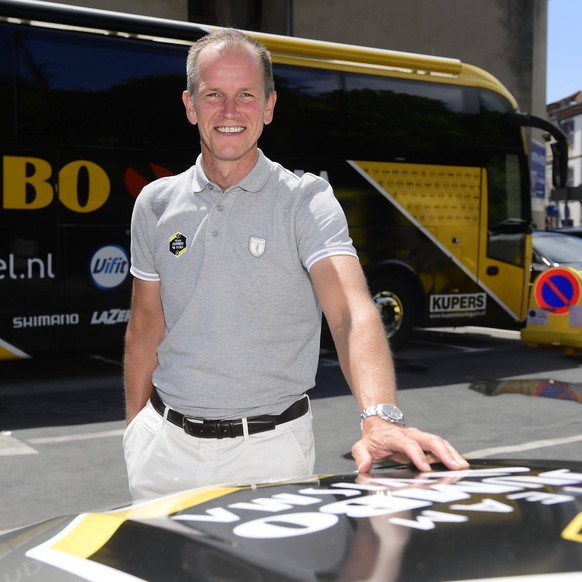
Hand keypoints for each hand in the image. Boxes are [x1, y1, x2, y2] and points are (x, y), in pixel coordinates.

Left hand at [352, 416, 468, 473]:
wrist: (379, 426)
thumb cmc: (372, 439)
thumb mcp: (361, 447)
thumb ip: (361, 456)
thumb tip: (364, 466)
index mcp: (395, 437)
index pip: (409, 445)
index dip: (418, 456)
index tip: (425, 468)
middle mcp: (411, 435)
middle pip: (430, 440)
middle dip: (444, 453)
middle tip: (455, 467)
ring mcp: (420, 438)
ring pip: (439, 442)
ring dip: (451, 454)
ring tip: (462, 467)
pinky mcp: (425, 443)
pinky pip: (440, 447)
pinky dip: (451, 455)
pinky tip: (459, 464)